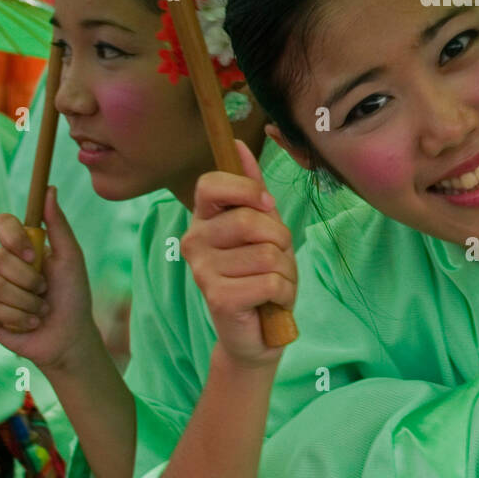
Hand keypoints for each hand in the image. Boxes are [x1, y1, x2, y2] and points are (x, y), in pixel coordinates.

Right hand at [0, 188, 96, 371]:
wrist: (69, 335)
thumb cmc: (73, 294)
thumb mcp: (71, 258)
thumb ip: (58, 225)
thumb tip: (50, 190)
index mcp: (23, 246)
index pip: (2, 224)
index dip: (12, 237)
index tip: (33, 254)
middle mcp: (4, 265)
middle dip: (28, 278)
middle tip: (45, 289)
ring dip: (26, 302)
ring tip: (40, 310)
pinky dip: (18, 318)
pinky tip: (30, 323)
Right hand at [182, 140, 295, 367]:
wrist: (257, 332)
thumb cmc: (259, 274)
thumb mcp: (262, 226)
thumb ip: (251, 187)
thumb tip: (238, 144)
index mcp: (202, 218)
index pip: (212, 184)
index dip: (247, 190)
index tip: (267, 206)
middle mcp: (194, 241)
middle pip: (251, 221)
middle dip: (280, 240)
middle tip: (274, 259)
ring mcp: (202, 271)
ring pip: (267, 254)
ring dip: (285, 271)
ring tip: (271, 283)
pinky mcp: (218, 298)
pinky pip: (270, 281)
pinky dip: (284, 292)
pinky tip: (271, 302)